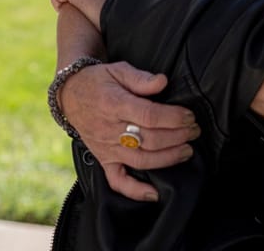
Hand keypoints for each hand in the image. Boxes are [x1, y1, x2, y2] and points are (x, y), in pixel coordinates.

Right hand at [60, 61, 200, 202]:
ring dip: (168, 158)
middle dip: (177, 136)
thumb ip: (140, 78)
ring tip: (186, 151)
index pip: (149, 115)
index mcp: (113, 103)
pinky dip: (135, 191)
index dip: (173, 117)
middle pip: (150, 139)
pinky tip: (155, 193)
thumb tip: (162, 82)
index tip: (189, 116)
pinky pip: (117, 181)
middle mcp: (109, 129)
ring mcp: (106, 147)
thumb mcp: (117, 70)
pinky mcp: (104, 159)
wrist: (69, 94)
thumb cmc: (97, 81)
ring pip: (141, 160)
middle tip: (194, 131)